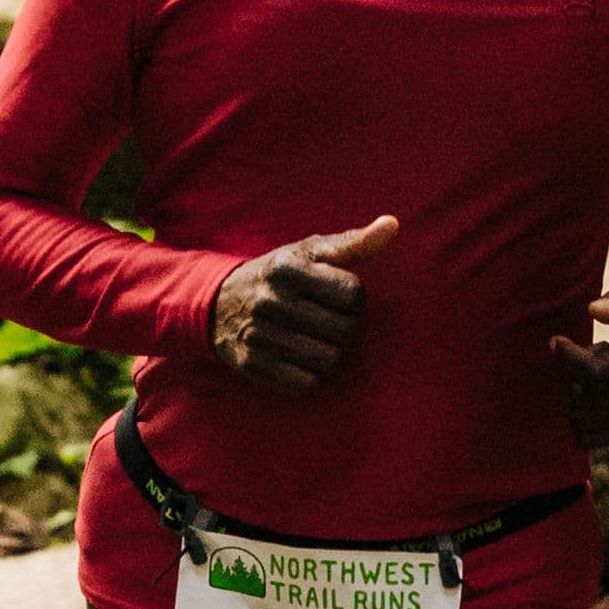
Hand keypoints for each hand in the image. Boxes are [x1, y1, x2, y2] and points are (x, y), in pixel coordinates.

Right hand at [210, 217, 397, 392]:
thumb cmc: (278, 275)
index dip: (353, 298)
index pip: (353, 293)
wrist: (216, 303)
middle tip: (328, 321)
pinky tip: (300, 359)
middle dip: (344, 327)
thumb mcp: (309, 251)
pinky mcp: (251, 364)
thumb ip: (353, 242)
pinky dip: (311, 375)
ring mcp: (257, 334)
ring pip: (329, 360)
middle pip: (344, 330)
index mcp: (286, 267)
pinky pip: (306, 383)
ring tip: (316, 339)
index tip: (337, 296)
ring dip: (330, 353)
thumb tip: (393, 225)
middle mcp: (268, 300)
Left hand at [547, 273, 608, 442]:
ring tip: (598, 369)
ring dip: (577, 393)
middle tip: (593, 349)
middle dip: (574, 372)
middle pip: (586, 397)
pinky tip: (596, 392)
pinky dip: (580, 415)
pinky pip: (587, 437)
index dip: (569, 358)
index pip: (598, 374)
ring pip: (582, 420)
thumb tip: (594, 310)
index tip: (556, 340)